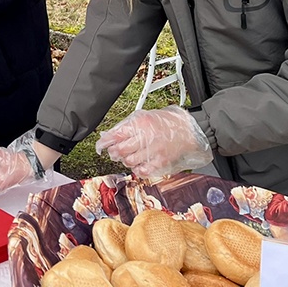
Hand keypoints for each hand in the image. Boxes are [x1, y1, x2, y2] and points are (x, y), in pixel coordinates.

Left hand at [95, 105, 212, 180]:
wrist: (187, 130)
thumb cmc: (164, 122)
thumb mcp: (143, 116)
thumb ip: (125, 126)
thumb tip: (108, 135)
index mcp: (140, 124)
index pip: (115, 135)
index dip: (104, 142)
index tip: (100, 146)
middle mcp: (146, 138)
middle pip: (121, 150)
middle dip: (114, 153)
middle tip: (114, 152)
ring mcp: (154, 151)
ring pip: (129, 161)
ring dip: (125, 161)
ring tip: (128, 156)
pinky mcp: (160, 162)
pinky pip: (142, 171)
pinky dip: (137, 169)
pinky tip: (138, 164)